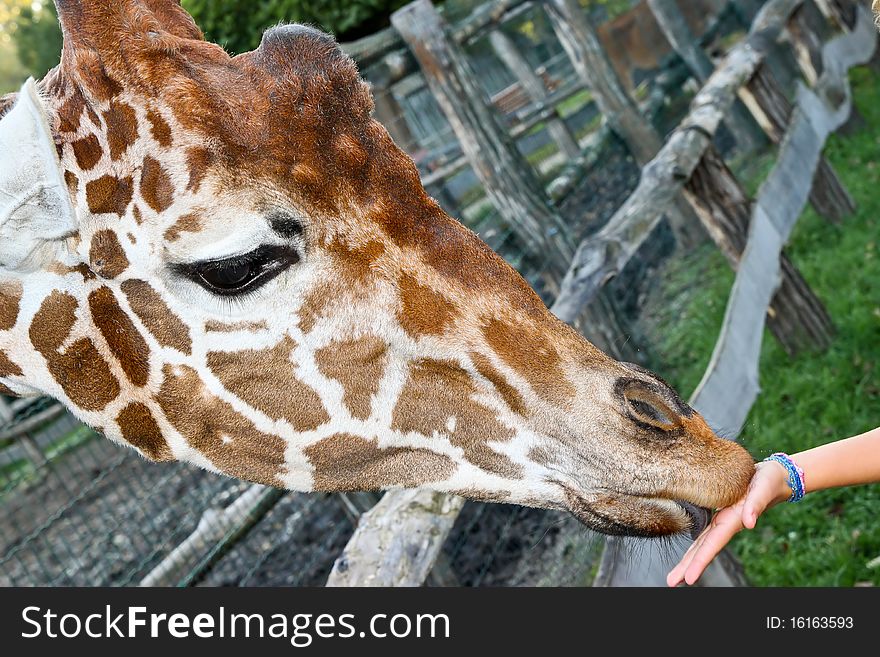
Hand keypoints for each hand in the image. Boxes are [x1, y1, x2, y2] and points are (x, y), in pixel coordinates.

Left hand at [667, 460, 791, 585]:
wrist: (776, 475)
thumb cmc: (770, 481)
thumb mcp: (764, 488)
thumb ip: (756, 504)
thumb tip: (749, 523)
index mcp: (734, 520)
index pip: (713, 544)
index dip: (700, 561)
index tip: (688, 579)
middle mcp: (726, 523)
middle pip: (704, 549)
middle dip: (688, 566)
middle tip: (671, 582)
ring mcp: (723, 519)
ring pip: (702, 542)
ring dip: (689, 559)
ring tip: (675, 575)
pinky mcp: (721, 511)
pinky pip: (705, 531)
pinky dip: (696, 545)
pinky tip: (689, 554)